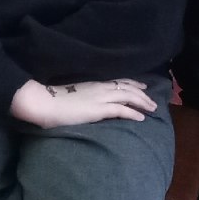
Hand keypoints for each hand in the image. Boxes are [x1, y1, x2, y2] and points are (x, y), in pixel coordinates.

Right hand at [9, 79, 156, 128]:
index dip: (132, 83)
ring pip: (128, 96)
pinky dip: (133, 113)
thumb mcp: (75, 96)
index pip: (118, 81)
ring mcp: (100, 98)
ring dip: (142, 102)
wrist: (45, 103)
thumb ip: (85, 98)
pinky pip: (121, 110)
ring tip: (152, 109)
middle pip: (127, 88)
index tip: (142, 86)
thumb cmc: (55, 101)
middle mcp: (100, 88)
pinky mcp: (99, 109)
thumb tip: (89, 104)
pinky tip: (141, 118)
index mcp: (94, 84)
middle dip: (142, 94)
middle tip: (153, 102)